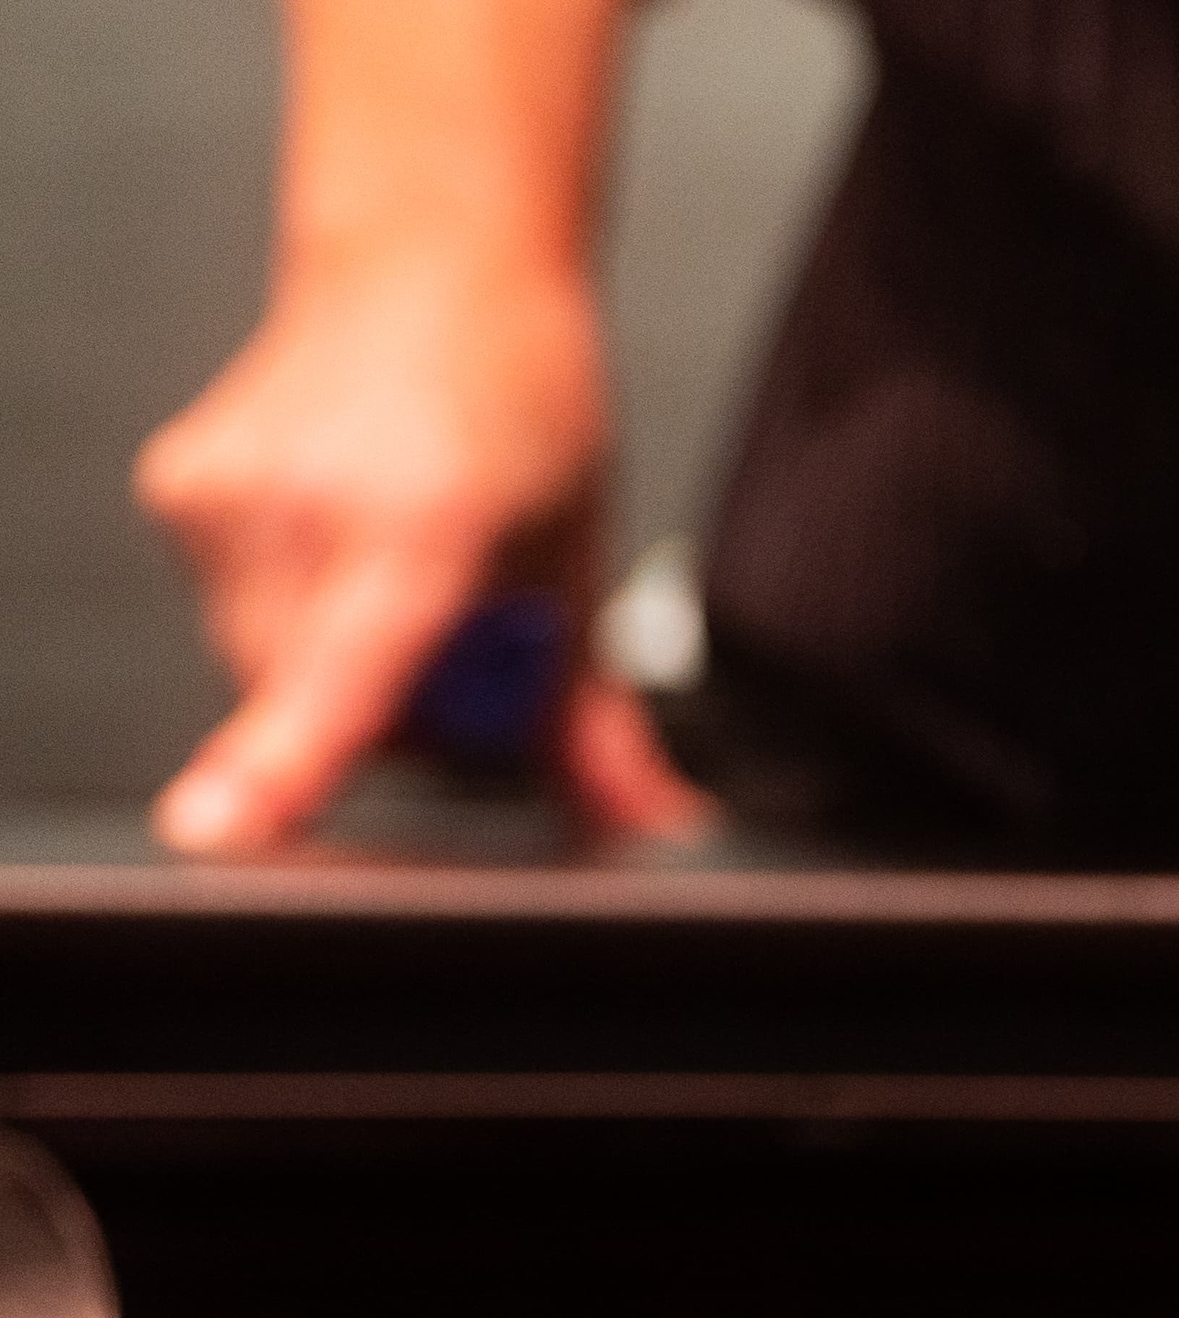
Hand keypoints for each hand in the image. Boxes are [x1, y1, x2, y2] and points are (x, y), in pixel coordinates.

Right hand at [136, 242, 693, 853]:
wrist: (432, 265)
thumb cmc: (517, 394)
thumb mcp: (578, 557)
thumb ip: (595, 715)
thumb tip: (639, 821)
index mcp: (419, 522)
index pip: (345, 674)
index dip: (283, 763)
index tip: (219, 829)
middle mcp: (304, 501)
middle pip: (325, 711)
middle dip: (400, 712)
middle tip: (461, 624)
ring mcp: (226, 493)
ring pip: (269, 674)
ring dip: (340, 663)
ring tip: (404, 567)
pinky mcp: (176, 490)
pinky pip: (231, 615)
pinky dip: (293, 609)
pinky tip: (343, 539)